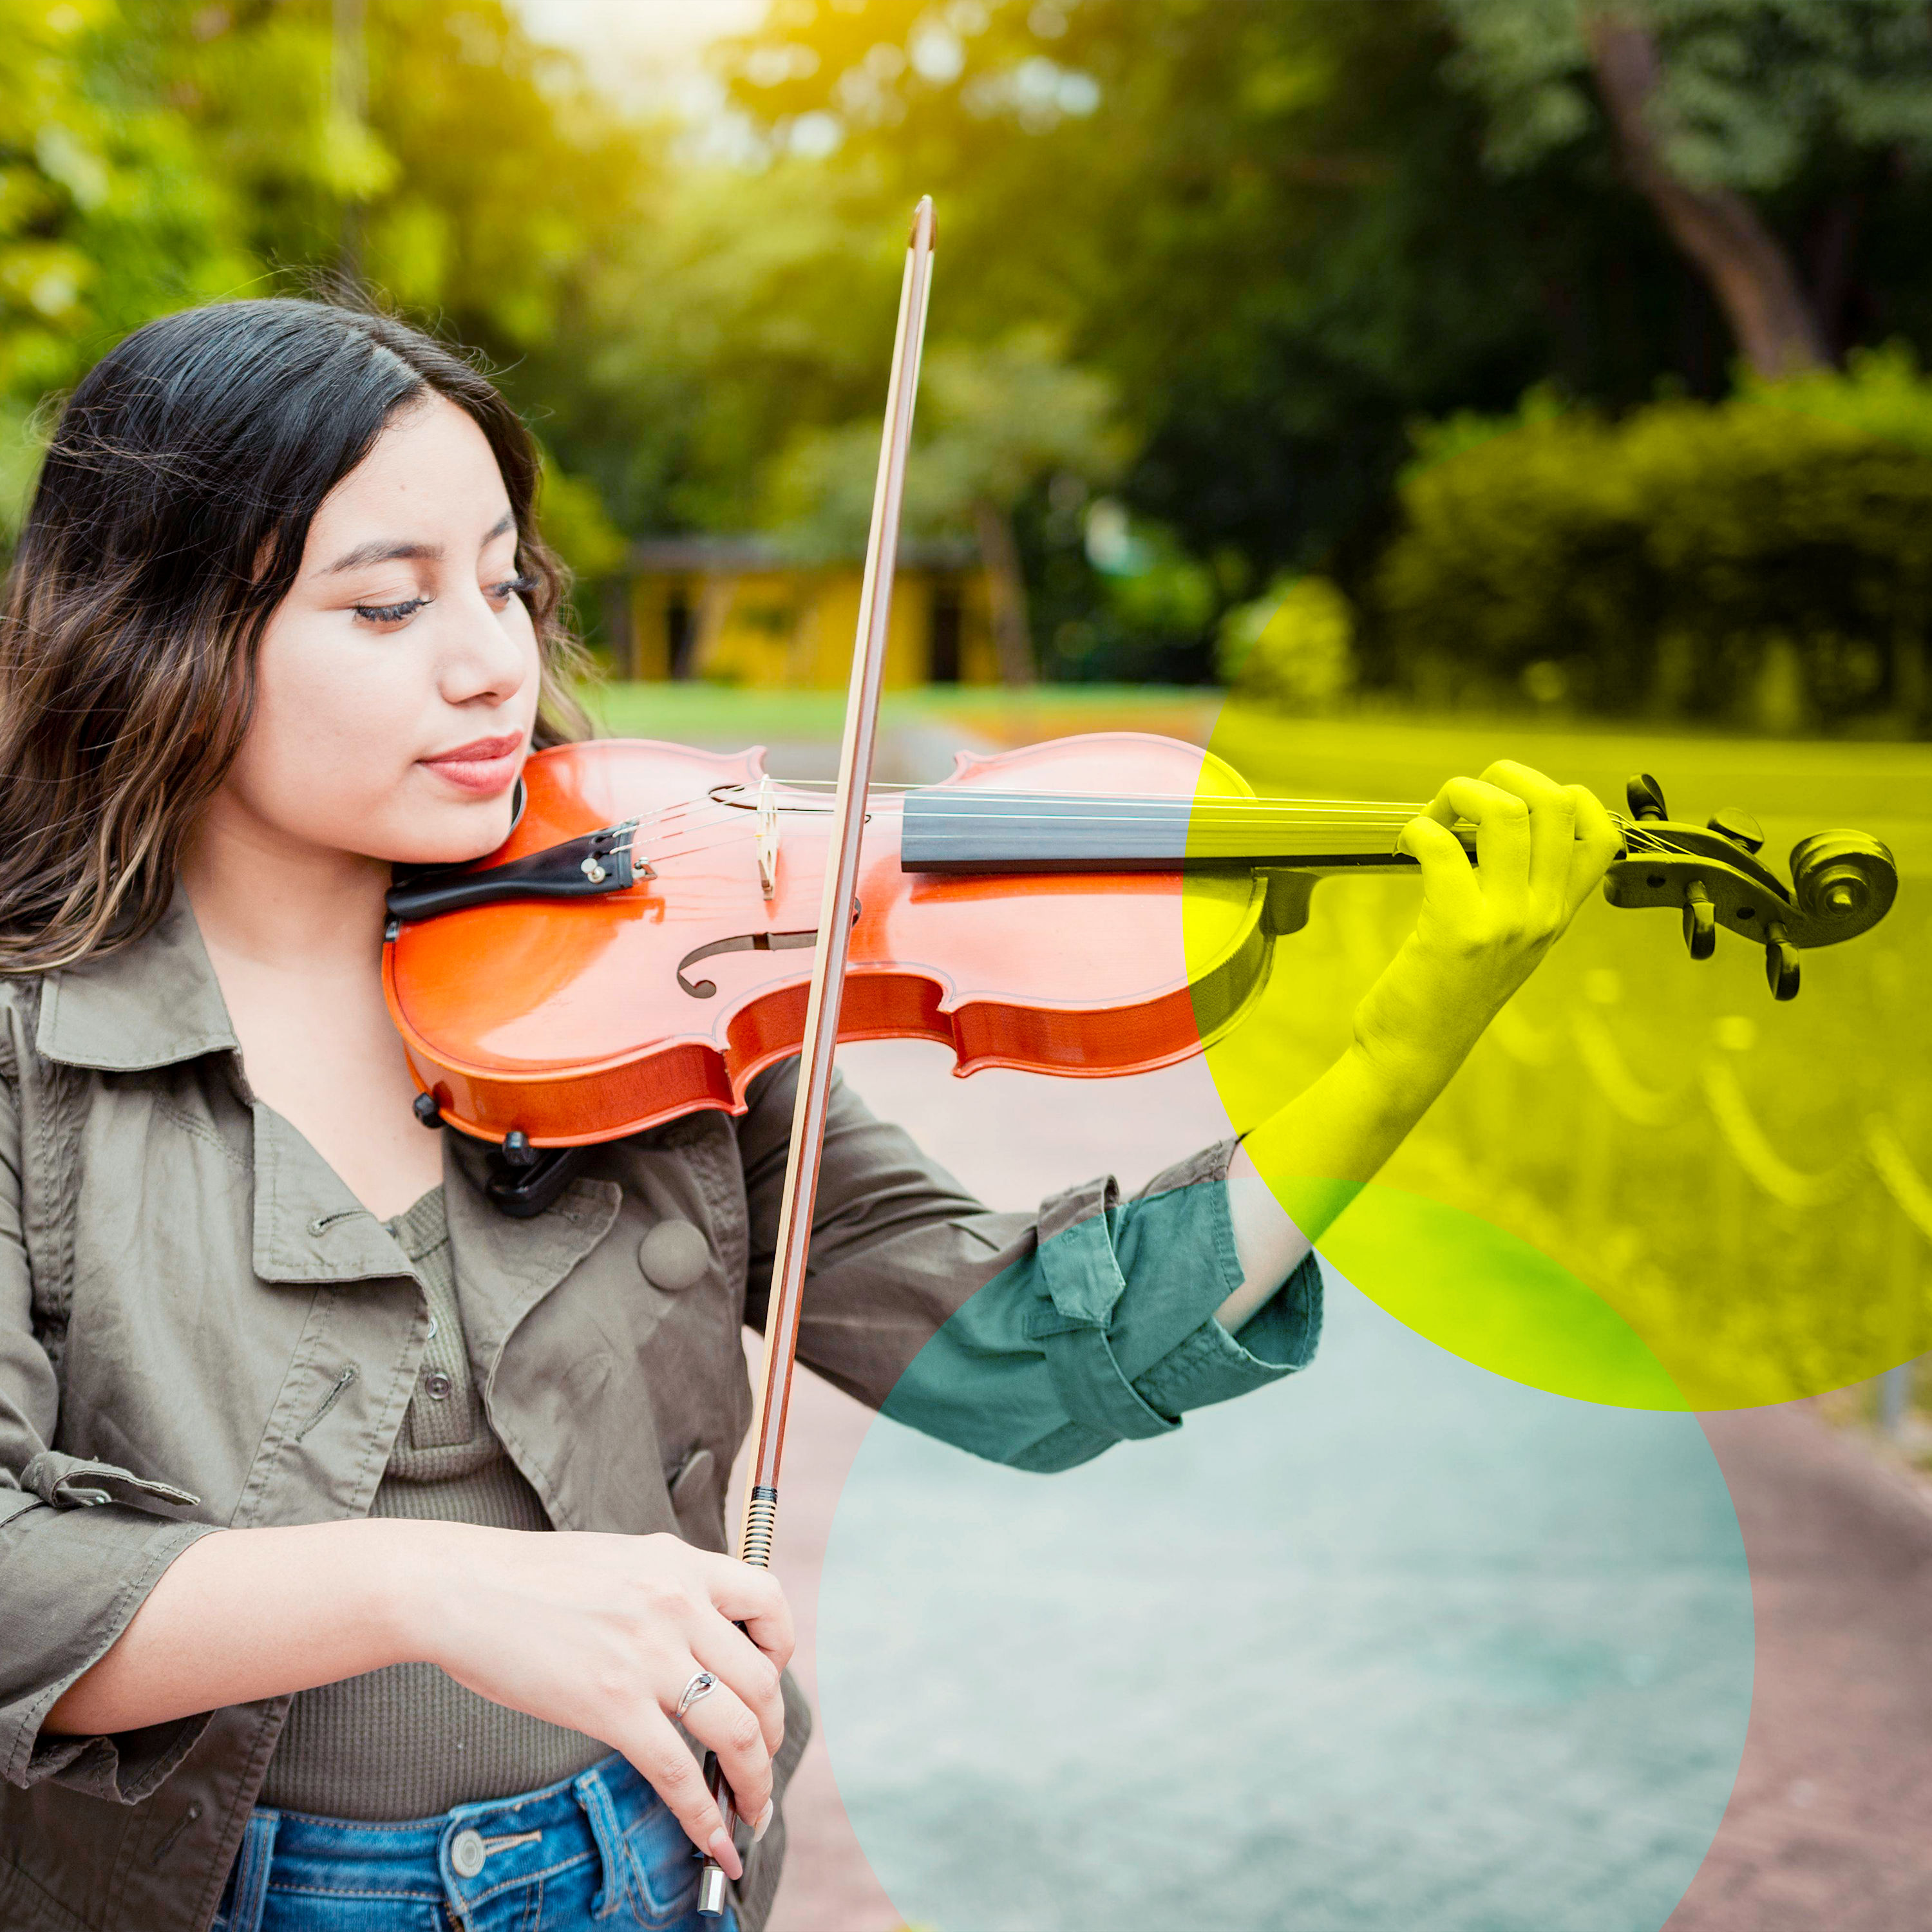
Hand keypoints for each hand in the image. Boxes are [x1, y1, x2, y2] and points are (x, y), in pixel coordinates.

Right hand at [407, 1526, 793, 1880]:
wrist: (463, 1588)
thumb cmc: (529, 1579)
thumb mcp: (621, 1559)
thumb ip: (666, 1591)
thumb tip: (696, 1638)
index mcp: (681, 1563)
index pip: (770, 1601)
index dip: (781, 1650)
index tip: (768, 1682)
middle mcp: (678, 1604)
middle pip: (763, 1681)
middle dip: (773, 1735)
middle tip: (762, 1764)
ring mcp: (649, 1656)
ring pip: (737, 1729)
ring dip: (755, 1780)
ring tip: (751, 1809)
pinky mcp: (612, 1705)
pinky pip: (678, 1772)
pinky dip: (704, 1815)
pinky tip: (713, 1839)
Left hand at [1351, 760, 1621, 1094]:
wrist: (1411, 1053)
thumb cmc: (1444, 988)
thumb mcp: (1503, 939)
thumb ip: (1516, 889)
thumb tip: (1494, 816)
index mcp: (1558, 912)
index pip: (1603, 831)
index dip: (1560, 794)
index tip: (1509, 806)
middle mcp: (1543, 915)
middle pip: (1556, 802)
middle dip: (1502, 777)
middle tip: (1459, 802)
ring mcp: (1506, 923)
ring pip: (1505, 814)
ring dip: (1458, 794)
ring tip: (1430, 820)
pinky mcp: (1457, 932)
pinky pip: (1443, 847)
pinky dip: (1418, 830)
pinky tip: (1404, 844)